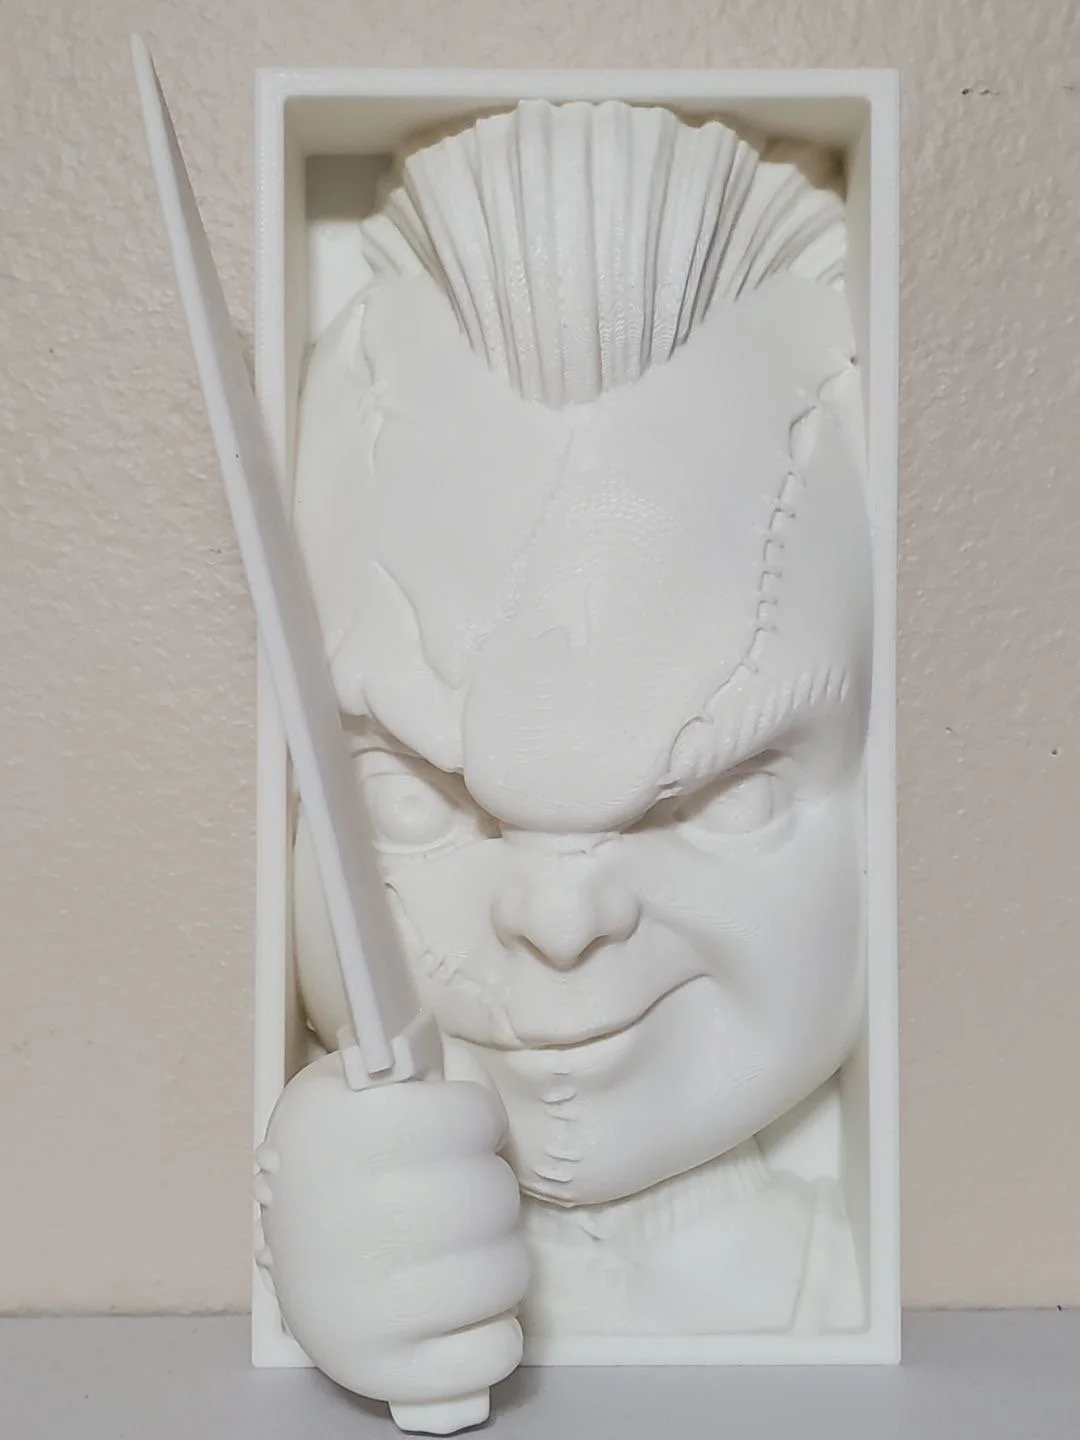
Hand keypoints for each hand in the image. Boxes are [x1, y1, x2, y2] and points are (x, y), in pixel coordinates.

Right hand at [255, 1053, 527, 1416]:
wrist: (283, 1249)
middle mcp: (354, 1216)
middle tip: (453, 1195)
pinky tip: (461, 1311)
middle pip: (496, 1197)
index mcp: (344, 1131)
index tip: (452, 1129)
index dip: (473, 1119)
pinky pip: (495, 1352)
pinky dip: (494, 1335)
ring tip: (457, 1250)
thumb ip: (413, 1059)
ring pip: (508, 1272)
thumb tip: (462, 1066)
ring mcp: (369, 1303)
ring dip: (496, 1258)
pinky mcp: (387, 1372)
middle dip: (486, 1191)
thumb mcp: (353, 1084)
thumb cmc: (340, 1156)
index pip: (474, 1115)